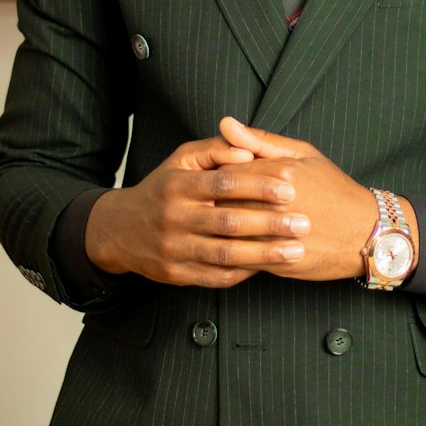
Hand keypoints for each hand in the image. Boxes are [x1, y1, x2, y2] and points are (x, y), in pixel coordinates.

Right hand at [84, 134, 310, 288]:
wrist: (120, 230)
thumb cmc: (163, 189)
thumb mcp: (181, 160)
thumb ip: (216, 148)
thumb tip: (247, 151)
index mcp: (177, 186)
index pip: (223, 183)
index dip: (258, 186)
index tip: (291, 189)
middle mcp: (174, 218)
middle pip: (228, 222)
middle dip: (270, 223)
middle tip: (304, 223)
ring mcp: (174, 249)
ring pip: (225, 254)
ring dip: (265, 253)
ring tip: (296, 250)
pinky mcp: (176, 274)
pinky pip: (216, 276)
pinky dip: (245, 272)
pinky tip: (270, 266)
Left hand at [218, 117, 409, 282]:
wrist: (368, 232)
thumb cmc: (334, 189)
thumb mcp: (303, 155)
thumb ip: (260, 141)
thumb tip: (225, 123)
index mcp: (280, 173)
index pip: (227, 169)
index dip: (216, 174)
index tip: (212, 178)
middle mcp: (277, 204)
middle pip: (223, 201)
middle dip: (213, 201)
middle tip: (207, 202)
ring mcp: (278, 235)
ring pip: (229, 231)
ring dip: (219, 228)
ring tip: (217, 224)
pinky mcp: (279, 262)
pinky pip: (242, 258)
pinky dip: (232, 252)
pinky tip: (230, 245)